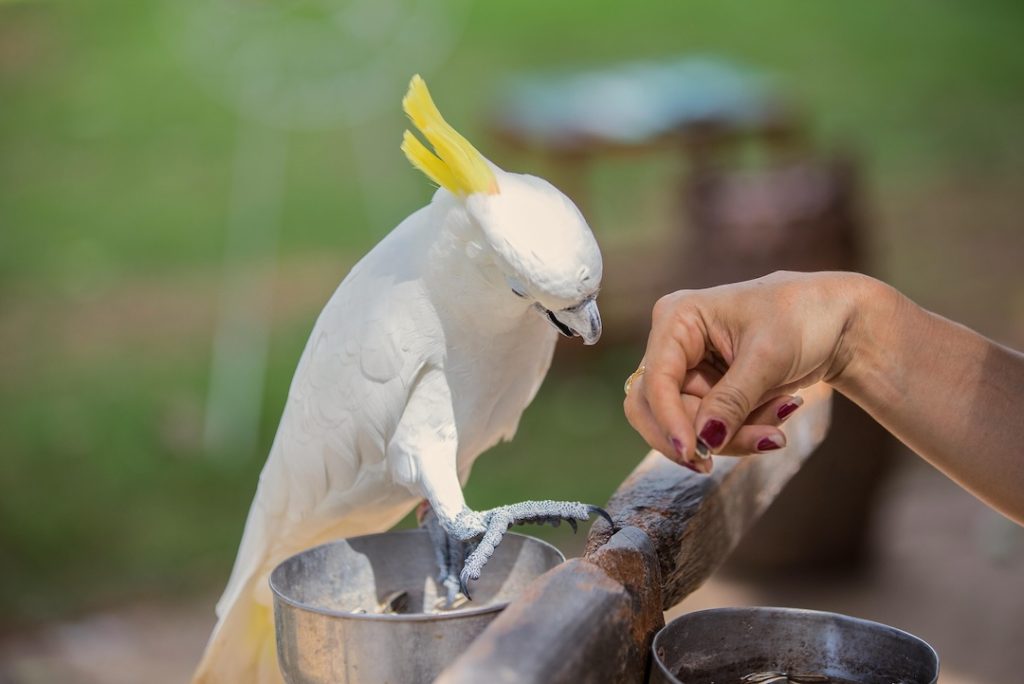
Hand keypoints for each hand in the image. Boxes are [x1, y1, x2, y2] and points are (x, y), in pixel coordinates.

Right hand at [624, 271, 873, 471]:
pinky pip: (712, 427)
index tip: (692, 453)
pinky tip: (781, 408)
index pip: (656, 380)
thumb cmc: (802, 318)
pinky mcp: (707, 391)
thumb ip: (732, 400)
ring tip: (784, 413)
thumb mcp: (768, 357)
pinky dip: (746, 428)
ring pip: (689, 425)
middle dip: (707, 433)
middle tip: (760, 442)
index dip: (669, 419)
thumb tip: (703, 440)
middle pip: (661, 410)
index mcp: (678, 319)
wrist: (837, 321)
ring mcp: (689, 370)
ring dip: (737, 432)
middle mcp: (674, 345)